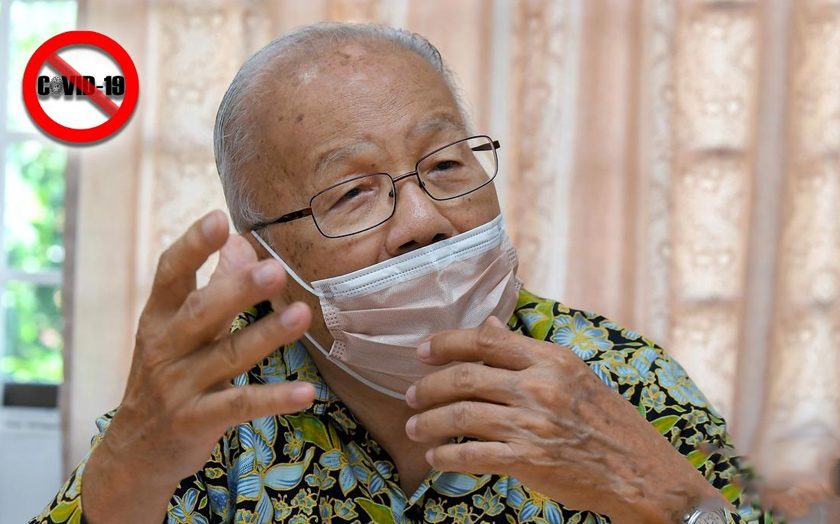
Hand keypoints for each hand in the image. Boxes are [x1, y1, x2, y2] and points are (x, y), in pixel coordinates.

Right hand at [84, 210, 315, 523]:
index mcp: (158, 318)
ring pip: (226, 356)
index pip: (170, 274)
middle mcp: (164, 348)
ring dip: (266, 335)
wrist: (134, 453)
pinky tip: (307, 391)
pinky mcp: (196, 421)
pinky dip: (274, 399)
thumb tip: (242, 241)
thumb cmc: (166, 376)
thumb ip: (212, 286)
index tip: (219, 219)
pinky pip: (240, 406)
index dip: (192, 246)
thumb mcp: (178, 330)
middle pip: (200, 312)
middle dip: (236, 289)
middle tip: (273, 268)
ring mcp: (179, 387)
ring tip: (301, 314)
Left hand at [404, 317, 727, 522]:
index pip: (487, 340)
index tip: (423, 350)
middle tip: (410, 394)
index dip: (447, 342)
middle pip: (465, 377)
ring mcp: (533, 424)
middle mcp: (539, 387)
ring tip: (414, 427)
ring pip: (462, 415)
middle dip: (428, 385)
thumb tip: (491, 323)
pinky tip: (436, 456)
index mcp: (552, 360)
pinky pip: (472, 454)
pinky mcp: (528, 460)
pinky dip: (447, 455)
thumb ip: (528, 351)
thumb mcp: (574, 375)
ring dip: (429, 422)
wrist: (641, 472)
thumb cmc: (609, 422)